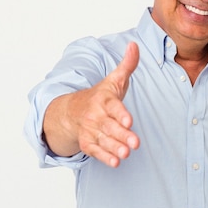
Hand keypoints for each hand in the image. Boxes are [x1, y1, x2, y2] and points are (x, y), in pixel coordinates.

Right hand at [43, 42, 140, 166]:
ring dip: (115, 148)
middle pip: (109, 126)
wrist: (72, 111)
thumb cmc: (100, 96)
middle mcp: (96, 115)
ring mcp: (90, 130)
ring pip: (104, 140)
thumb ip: (127, 65)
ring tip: (126, 153)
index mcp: (103, 99)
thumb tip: (134, 45)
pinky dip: (104, 157)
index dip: (120, 114)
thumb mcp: (113, 80)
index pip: (113, 107)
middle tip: (135, 143)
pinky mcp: (87, 143)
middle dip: (122, 135)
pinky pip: (95, 151)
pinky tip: (115, 162)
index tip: (129, 121)